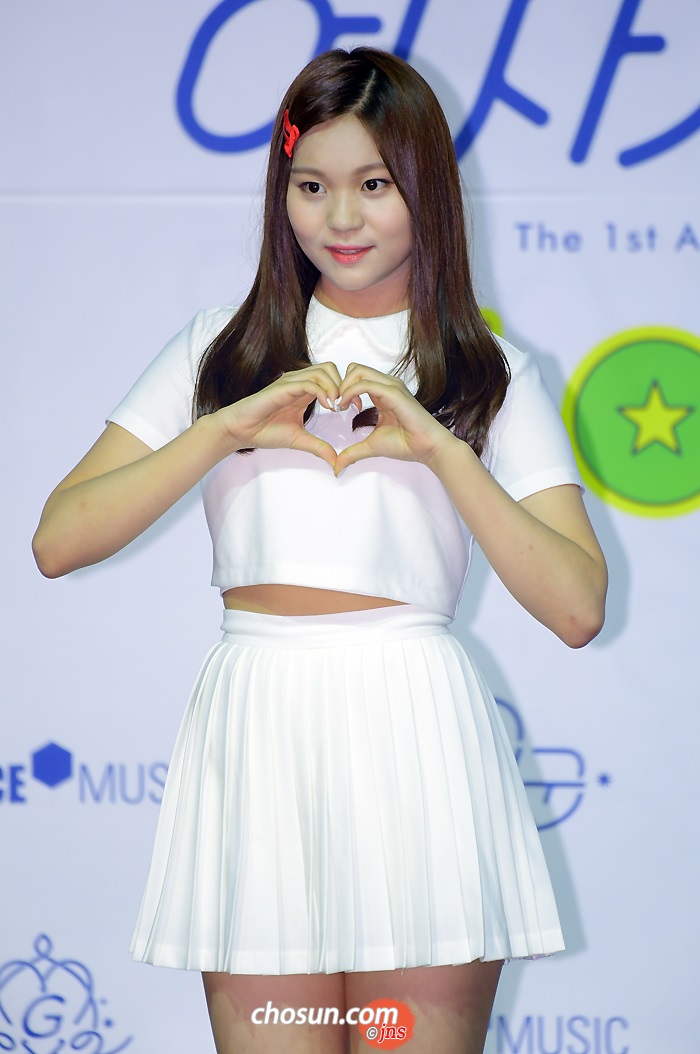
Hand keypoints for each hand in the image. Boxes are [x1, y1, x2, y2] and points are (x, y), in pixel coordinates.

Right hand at [216, 362, 360, 469]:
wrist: (240, 431)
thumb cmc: (265, 432)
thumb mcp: (299, 440)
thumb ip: (319, 447)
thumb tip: (336, 461)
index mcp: (305, 391)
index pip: (333, 378)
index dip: (348, 390)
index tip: (356, 408)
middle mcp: (299, 382)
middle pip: (331, 368)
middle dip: (345, 385)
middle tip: (349, 406)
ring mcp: (290, 382)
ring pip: (322, 371)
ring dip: (335, 387)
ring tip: (337, 407)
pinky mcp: (282, 387)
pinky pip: (308, 382)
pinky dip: (322, 392)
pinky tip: (328, 406)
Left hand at [334, 363, 453, 475]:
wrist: (427, 448)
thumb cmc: (406, 444)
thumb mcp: (371, 446)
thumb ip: (353, 452)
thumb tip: (337, 466)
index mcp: (382, 393)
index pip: (357, 377)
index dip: (343, 390)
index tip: (339, 408)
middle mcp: (387, 385)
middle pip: (355, 368)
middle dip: (340, 384)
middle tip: (337, 405)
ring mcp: (391, 387)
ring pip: (358, 371)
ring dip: (343, 387)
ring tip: (341, 406)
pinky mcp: (394, 393)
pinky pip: (365, 384)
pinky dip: (350, 392)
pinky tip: (348, 407)